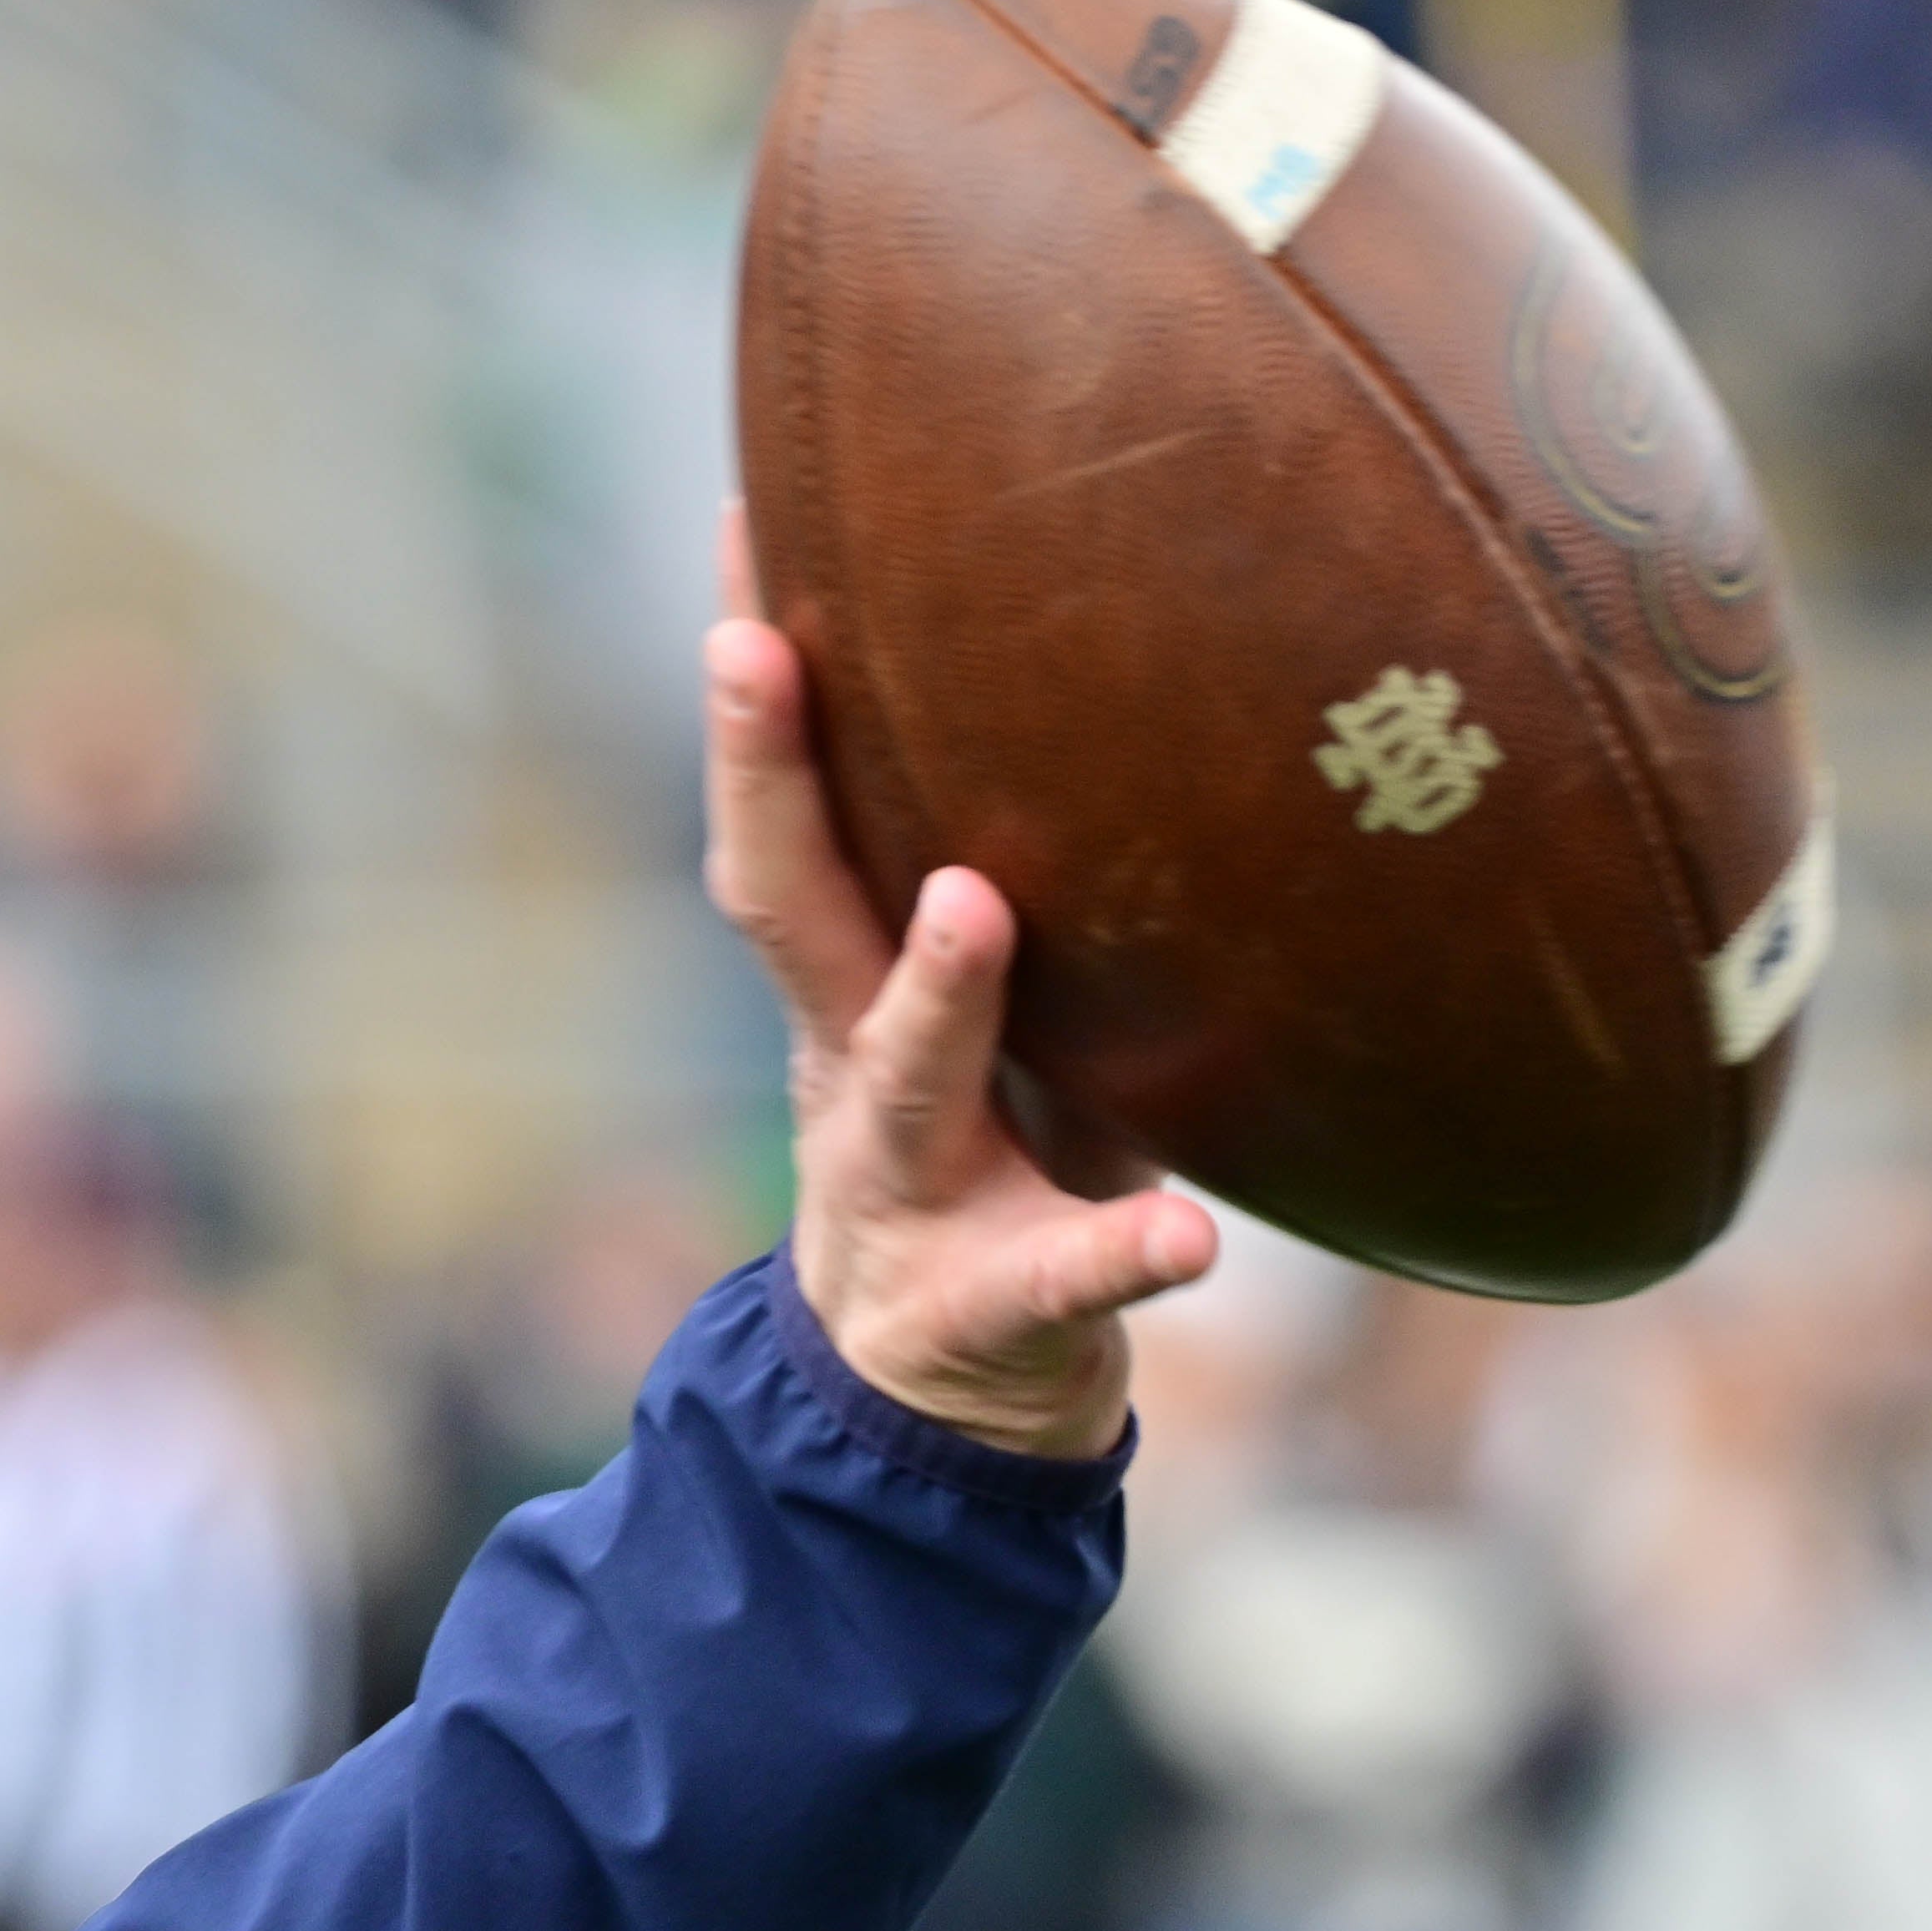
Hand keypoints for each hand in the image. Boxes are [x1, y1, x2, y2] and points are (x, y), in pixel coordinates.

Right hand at [703, 509, 1213, 1456]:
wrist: (927, 1408)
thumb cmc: (984, 1160)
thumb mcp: (980, 1014)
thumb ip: (1016, 876)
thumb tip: (1130, 665)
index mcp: (843, 988)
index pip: (788, 812)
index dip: (757, 682)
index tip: (745, 522)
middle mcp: (847, 1070)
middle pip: (788, 908)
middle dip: (764, 774)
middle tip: (758, 641)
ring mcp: (909, 1189)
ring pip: (905, 1079)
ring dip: (932, 991)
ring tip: (976, 906)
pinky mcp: (993, 1308)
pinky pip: (1057, 1277)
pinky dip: (1118, 1254)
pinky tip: (1185, 1240)